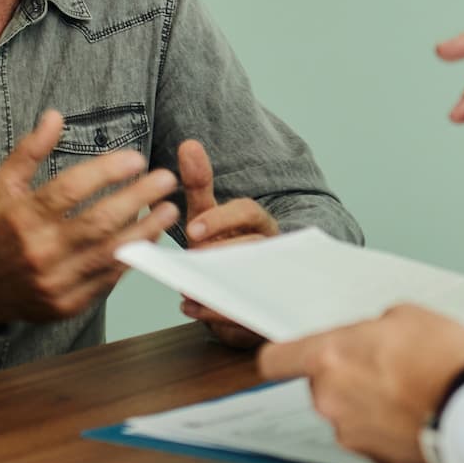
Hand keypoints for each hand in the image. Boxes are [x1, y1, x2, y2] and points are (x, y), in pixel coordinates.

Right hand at [0, 110, 179, 326]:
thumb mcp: (3, 186)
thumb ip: (29, 150)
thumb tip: (55, 115)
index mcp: (22, 217)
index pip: (70, 190)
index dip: (106, 172)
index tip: (136, 158)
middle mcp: (40, 250)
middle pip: (98, 222)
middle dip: (138, 198)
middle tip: (166, 179)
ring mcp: (56, 281)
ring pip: (110, 253)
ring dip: (145, 230)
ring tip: (170, 209)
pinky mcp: (68, 304)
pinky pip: (108, 279)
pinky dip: (131, 258)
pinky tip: (149, 238)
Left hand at [175, 137, 275, 348]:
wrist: (241, 291)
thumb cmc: (225, 247)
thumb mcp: (208, 217)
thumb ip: (199, 184)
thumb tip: (189, 144)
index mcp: (259, 224)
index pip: (248, 212)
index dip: (221, 219)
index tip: (192, 229)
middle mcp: (272, 251)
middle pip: (255, 248)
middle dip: (223, 253)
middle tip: (194, 261)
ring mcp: (275, 282)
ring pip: (257, 284)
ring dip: (220, 289)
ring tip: (190, 291)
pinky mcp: (268, 313)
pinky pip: (251, 318)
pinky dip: (219, 316)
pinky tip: (192, 308)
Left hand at [259, 305, 463, 462]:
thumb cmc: (443, 364)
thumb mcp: (410, 315)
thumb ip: (377, 326)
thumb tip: (380, 334)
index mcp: (329, 358)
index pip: (276, 360)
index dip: (282, 357)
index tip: (287, 357)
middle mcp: (330, 399)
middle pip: (322, 385)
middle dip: (348, 375)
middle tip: (385, 365)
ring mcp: (350, 432)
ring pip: (349, 412)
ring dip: (370, 403)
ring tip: (409, 391)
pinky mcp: (374, 457)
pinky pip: (372, 435)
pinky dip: (388, 427)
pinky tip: (416, 413)